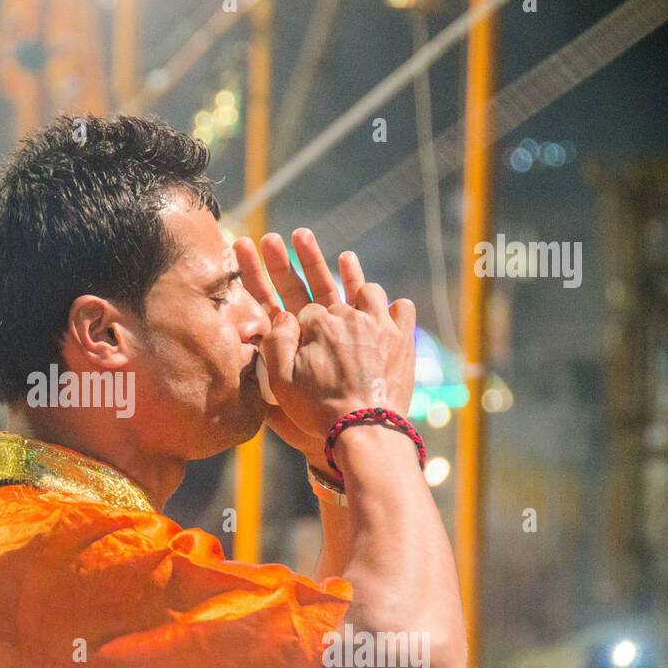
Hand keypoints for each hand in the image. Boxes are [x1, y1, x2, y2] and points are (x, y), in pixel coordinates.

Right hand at [235, 228, 416, 459]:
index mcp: (315, 324)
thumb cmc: (318, 410)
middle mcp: (347, 316)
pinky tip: (390, 304)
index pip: (297, 306)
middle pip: (319, 282)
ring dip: (352, 274)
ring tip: (346, 258)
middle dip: (297, 257)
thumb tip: (281, 316)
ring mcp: (379, 325)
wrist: (365, 431)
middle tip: (282, 236)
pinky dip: (394, 306)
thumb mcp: (281, 381)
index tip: (265, 282)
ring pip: (365, 290)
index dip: (281, 300)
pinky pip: (401, 311)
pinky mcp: (402, 340)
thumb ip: (275, 343)